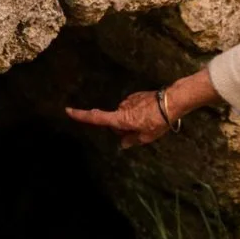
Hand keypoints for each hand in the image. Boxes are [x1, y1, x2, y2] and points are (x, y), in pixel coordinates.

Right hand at [67, 71, 224, 148]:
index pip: (97, 118)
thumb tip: (123, 142)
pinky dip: (137, 113)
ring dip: (132, 120)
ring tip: (150, 123)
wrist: (172, 101)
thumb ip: (132, 140)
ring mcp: (129, 100)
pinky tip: (150, 115)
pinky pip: (132, 108)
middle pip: (115, 121)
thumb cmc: (159, 121)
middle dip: (123, 128)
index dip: (81, 115)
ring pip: (124, 115)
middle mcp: (122, 107)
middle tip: (140, 132)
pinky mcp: (136, 96)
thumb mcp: (146, 136)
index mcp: (121, 119)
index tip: (68, 110)